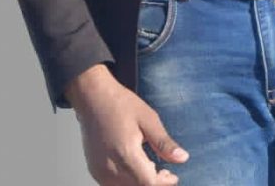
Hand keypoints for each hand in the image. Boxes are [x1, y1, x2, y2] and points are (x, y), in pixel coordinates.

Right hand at [65, 64, 188, 184]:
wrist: (92, 97)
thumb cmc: (120, 104)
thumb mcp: (148, 118)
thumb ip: (163, 142)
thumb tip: (182, 158)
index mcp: (126, 154)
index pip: (148, 183)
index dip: (164, 183)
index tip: (174, 176)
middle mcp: (110, 168)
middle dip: (154, 183)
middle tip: (165, 172)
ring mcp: (100, 171)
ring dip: (140, 183)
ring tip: (151, 168)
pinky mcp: (94, 170)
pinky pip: (113, 185)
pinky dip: (127, 181)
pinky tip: (134, 168)